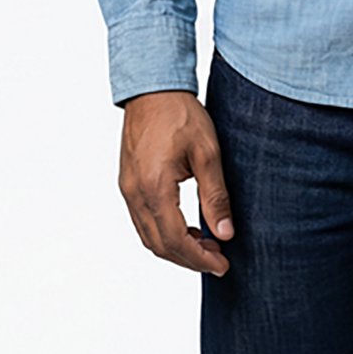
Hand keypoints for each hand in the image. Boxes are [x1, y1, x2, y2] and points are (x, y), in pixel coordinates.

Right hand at [118, 90, 234, 276]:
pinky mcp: (127, 183)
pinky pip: (142, 220)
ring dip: (175, 247)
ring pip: (148, 236)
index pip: (175, 241)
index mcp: (154, 188)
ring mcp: (127, 189)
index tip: (222, 264)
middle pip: (159, 245)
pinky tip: (185, 226)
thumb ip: (215, 196)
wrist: (153, 89)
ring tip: (205, 244)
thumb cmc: (180, 114)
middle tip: (217, 258)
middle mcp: (134, 194)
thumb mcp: (207, 153)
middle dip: (189, 259)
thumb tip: (225, 233)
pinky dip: (163, 232)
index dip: (199, 259)